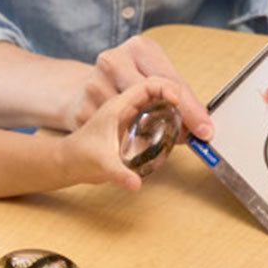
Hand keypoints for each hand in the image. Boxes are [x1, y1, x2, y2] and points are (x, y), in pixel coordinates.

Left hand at [59, 76, 187, 190]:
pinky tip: (182, 127)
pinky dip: (174, 114)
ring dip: (180, 107)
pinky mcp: (135, 115)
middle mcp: (125, 102)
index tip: (180, 101)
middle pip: (161, 87)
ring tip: (194, 124)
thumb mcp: (101, 164)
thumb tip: (134, 183)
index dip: (168, 88)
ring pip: (162, 96)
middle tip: (198, 122)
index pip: (148, 84)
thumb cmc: (81, 155)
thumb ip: (118, 174)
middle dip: (182, 101)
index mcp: (117, 105)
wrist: (69, 157)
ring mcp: (131, 107)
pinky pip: (159, 106)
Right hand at [61, 35, 212, 139]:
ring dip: (149, 134)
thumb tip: (200, 126)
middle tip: (190, 138)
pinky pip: (112, 132)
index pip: (169, 80)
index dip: (190, 108)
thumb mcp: (154, 75)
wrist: (81, 88)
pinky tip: (130, 139)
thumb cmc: (127, 81)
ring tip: (159, 138)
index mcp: (137, 48)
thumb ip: (176, 95)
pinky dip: (126, 141)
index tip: (204, 129)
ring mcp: (94, 84)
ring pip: (131, 118)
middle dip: (174, 120)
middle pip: (149, 96)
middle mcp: (113, 61)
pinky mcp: (82, 110)